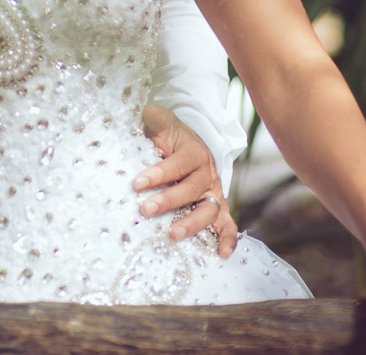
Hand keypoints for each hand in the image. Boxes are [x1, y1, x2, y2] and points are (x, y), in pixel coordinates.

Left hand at [133, 103, 236, 255]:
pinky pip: (227, 224)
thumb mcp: (163, 124)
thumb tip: (147, 112)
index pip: (177, 164)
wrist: (192, 146)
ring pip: (209, 210)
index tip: (137, 183)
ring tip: (172, 234)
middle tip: (145, 209)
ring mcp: (213, 193)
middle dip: (168, 200)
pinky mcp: (216, 207)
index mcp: (194, 153)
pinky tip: (223, 254)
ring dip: (192, 223)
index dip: (158, 173)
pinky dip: (228, 238)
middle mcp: (207, 174)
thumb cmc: (172, 138)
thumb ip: (155, 119)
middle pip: (191, 189)